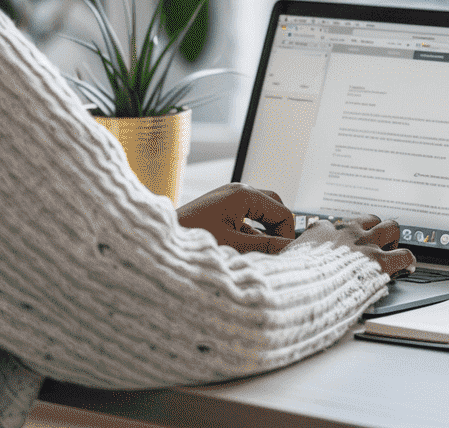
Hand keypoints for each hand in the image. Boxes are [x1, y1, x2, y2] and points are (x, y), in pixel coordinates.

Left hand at [176, 183, 294, 253]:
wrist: (158, 243)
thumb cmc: (189, 240)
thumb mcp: (233, 246)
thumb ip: (266, 247)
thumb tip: (291, 249)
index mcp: (244, 194)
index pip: (282, 212)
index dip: (288, 235)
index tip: (288, 255)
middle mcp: (238, 192)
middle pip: (274, 207)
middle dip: (279, 230)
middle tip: (280, 253)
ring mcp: (228, 200)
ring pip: (260, 215)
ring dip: (265, 234)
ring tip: (263, 257)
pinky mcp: (220, 211)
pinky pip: (246, 220)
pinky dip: (251, 235)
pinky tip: (246, 254)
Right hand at [289, 214, 415, 278]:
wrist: (303, 289)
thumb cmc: (291, 280)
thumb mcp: (284, 261)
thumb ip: (288, 258)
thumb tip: (275, 263)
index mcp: (322, 232)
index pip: (336, 225)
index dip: (342, 236)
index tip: (344, 247)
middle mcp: (346, 234)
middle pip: (369, 219)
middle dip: (374, 231)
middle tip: (375, 246)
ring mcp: (365, 245)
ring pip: (391, 228)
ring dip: (394, 240)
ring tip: (393, 252)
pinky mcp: (380, 261)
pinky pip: (405, 255)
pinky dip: (408, 261)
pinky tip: (408, 268)